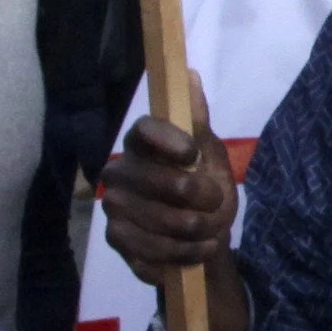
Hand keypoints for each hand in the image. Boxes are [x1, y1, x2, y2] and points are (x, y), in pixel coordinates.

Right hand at [98, 113, 248, 330]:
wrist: (202, 241)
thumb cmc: (205, 191)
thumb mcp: (211, 157)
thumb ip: (199, 123)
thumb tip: (189, 75)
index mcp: (141, 144)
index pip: (142, 130)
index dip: (167, 140)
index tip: (192, 154)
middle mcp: (119, 172)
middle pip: (153, 180)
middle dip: (197, 198)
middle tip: (217, 205)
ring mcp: (114, 208)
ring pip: (160, 222)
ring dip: (196, 233)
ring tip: (211, 233)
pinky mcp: (117, 242)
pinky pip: (152, 252)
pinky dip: (183, 255)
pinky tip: (194, 252)